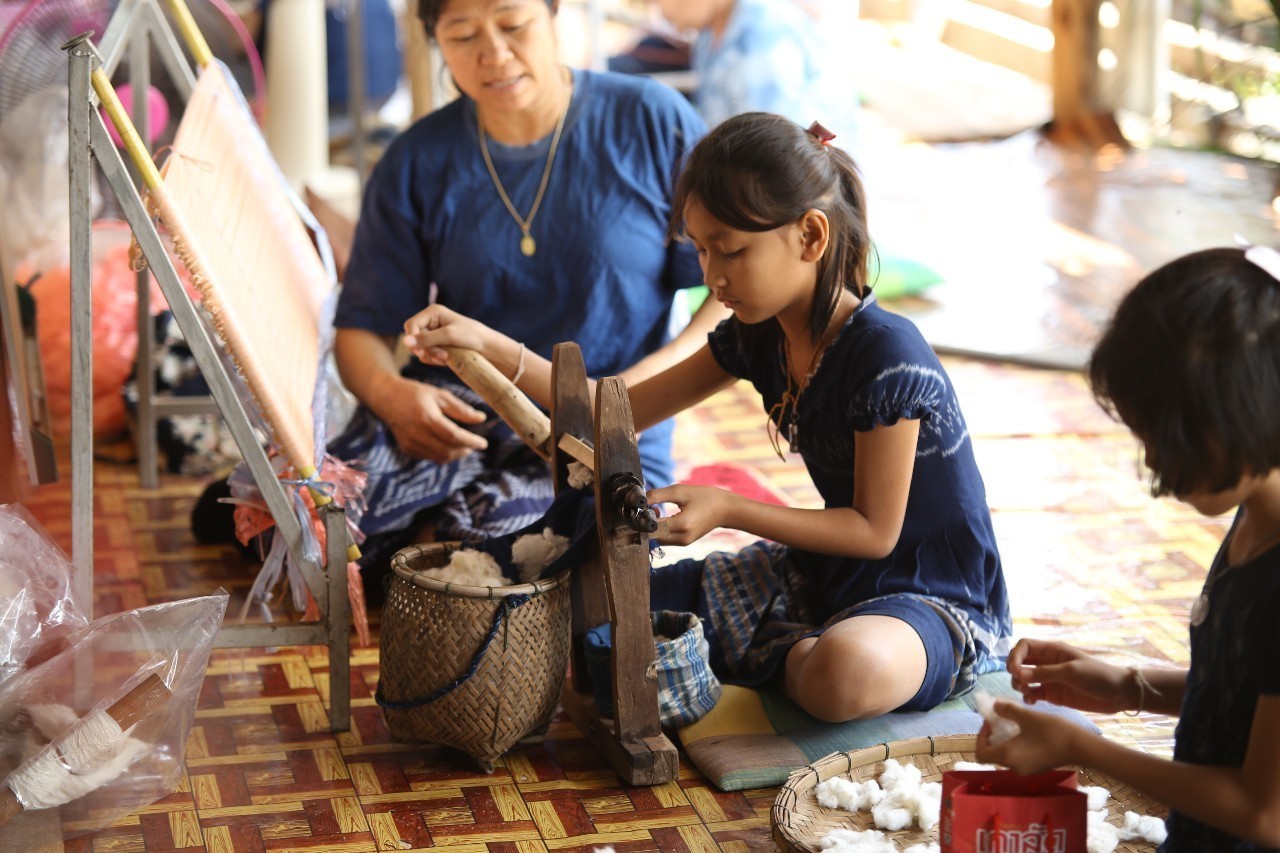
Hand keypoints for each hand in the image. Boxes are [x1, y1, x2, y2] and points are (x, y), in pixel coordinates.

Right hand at [376, 374, 487, 461]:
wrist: (386, 398)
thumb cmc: (416, 393)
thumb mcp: (440, 395)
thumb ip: (461, 409)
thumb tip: (481, 419)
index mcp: (426, 418)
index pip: (454, 436)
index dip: (471, 441)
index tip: (483, 443)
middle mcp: (417, 434)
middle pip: (447, 451)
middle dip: (465, 450)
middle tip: (475, 444)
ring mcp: (410, 443)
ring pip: (439, 458)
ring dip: (455, 454)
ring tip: (464, 445)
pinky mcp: (407, 449)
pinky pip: (430, 457)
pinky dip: (442, 453)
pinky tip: (447, 444)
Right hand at [402, 304, 503, 364]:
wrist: (487, 347)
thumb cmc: (472, 336)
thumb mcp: (449, 336)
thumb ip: (427, 339)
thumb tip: (404, 342)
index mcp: (432, 312)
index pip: (410, 325)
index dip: (413, 339)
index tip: (421, 352)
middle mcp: (430, 321)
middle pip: (414, 338)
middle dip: (426, 349)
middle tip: (442, 356)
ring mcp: (433, 334)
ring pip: (419, 348)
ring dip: (431, 355)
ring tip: (446, 358)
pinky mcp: (437, 345)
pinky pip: (427, 354)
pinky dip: (434, 359)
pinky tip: (447, 360)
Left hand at [647, 484, 736, 544]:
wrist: (726, 510)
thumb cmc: (705, 497)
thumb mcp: (680, 491)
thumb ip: (658, 495)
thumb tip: (640, 499)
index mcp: (682, 524)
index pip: (653, 525)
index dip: (645, 516)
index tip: (644, 505)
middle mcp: (683, 537)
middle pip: (653, 536)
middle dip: (648, 523)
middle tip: (652, 507)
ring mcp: (685, 542)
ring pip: (658, 539)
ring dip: (654, 527)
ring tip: (659, 511)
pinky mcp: (685, 542)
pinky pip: (666, 539)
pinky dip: (662, 530)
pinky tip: (666, 517)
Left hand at [975, 701, 1080, 774]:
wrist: (1081, 747)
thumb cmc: (1052, 732)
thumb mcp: (1027, 716)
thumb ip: (1007, 711)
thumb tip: (994, 706)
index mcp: (1008, 757)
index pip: (981, 753)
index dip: (980, 737)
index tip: (990, 722)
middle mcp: (1015, 768)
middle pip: (993, 753)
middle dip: (993, 735)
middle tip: (1001, 719)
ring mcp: (1027, 770)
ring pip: (1006, 754)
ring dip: (1005, 739)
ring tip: (1014, 722)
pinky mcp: (1036, 768)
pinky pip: (1018, 757)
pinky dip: (1016, 744)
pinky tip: (1026, 731)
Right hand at [1006, 638, 1130, 713]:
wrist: (1119, 694)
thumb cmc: (1098, 676)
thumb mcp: (1072, 672)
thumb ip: (1045, 673)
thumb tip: (1019, 675)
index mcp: (1052, 651)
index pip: (1024, 646)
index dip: (1015, 655)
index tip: (1014, 669)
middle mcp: (1047, 663)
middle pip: (1020, 661)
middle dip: (1015, 670)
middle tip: (1020, 683)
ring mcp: (1049, 679)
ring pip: (1023, 678)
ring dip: (1019, 684)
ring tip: (1026, 692)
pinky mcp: (1052, 694)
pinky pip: (1032, 693)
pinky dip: (1027, 696)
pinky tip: (1032, 701)